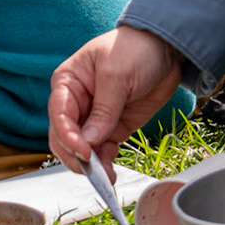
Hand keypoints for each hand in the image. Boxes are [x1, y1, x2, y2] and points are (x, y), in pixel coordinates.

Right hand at [48, 27, 181, 176]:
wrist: (165, 49)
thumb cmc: (135, 48)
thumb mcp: (117, 74)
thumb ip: (104, 110)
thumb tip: (89, 141)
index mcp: (68, 82)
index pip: (58, 114)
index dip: (67, 136)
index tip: (84, 151)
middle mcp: (77, 102)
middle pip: (64, 136)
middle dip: (76, 154)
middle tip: (93, 168)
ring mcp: (94, 117)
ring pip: (82, 149)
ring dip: (91, 165)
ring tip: (106, 175)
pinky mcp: (112, 128)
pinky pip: (102, 151)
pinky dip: (104, 163)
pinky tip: (111, 169)